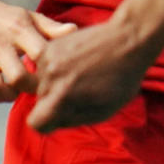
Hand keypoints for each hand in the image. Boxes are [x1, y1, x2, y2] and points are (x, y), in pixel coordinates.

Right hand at [0, 1, 67, 105]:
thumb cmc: (7, 19)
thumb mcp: (30, 17)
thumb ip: (52, 28)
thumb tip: (74, 30)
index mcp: (17, 30)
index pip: (39, 54)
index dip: (49, 70)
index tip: (51, 75)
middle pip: (17, 76)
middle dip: (30, 88)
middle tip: (33, 87)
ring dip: (7, 96)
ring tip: (13, 90)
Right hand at [25, 16, 154, 131]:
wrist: (127, 39)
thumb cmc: (121, 79)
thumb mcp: (103, 111)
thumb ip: (72, 119)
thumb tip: (52, 122)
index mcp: (62, 96)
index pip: (36, 122)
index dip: (48, 123)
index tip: (60, 117)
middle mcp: (50, 77)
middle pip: (40, 102)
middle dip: (56, 102)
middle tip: (81, 92)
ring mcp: (48, 59)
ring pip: (42, 84)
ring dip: (56, 84)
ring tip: (82, 76)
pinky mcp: (50, 45)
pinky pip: (45, 67)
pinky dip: (58, 68)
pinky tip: (78, 63)